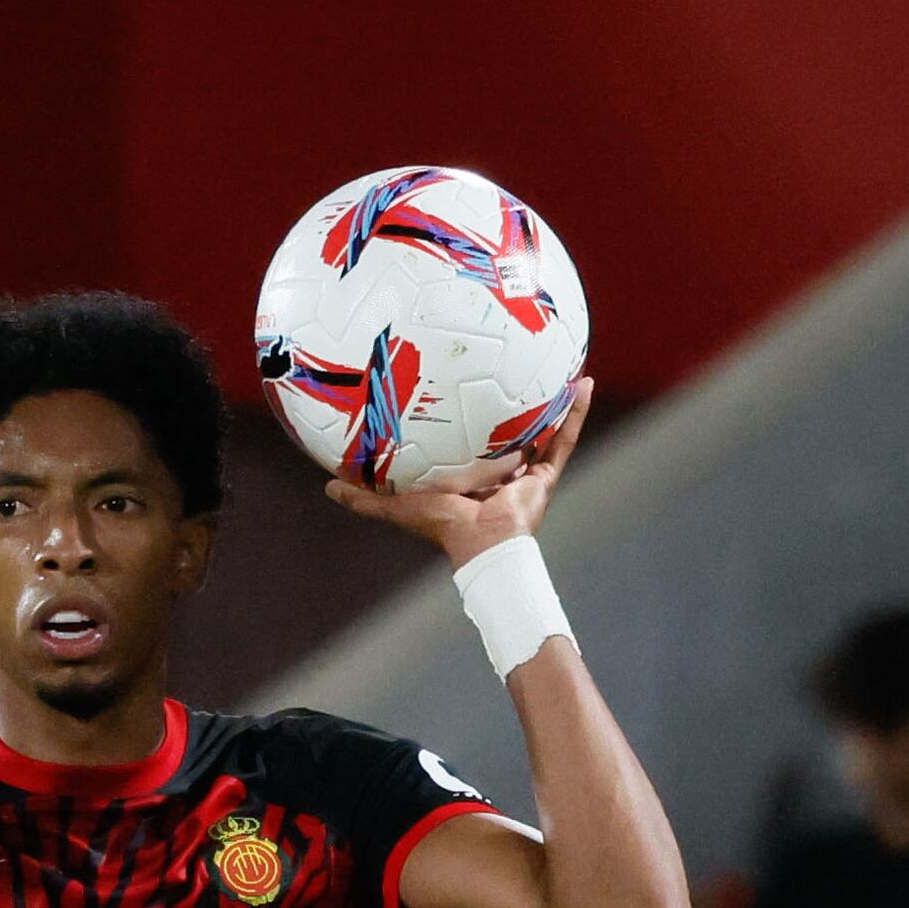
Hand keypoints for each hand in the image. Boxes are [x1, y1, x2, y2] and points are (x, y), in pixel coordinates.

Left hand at [326, 377, 590, 563]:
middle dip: (510, 401)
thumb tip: (326, 487)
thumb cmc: (442, 527)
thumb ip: (365, 497)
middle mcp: (501, 470)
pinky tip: (582, 382)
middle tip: (510, 362)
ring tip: (555, 361)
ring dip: (551, 398)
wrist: (483, 546)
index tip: (465, 384)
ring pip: (543, 428)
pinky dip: (575, 411)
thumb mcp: (398, 504)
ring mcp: (527, 472)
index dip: (469, 415)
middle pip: (508, 429)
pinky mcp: (547, 474)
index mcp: (470, 475)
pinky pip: (565, 436)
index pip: (470, 440)